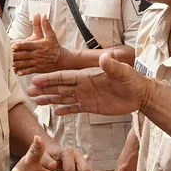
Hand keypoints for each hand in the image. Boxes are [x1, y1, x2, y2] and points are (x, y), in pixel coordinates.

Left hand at [11, 14, 64, 74]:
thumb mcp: (51, 35)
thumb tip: (43, 16)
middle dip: (16, 55)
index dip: (20, 45)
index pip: (28, 45)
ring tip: (10, 63)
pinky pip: (29, 71)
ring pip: (25, 63)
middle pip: (24, 55)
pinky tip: (18, 72)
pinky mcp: (38, 69)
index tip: (13, 46)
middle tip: (7, 55)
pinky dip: (24, 72)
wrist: (62, 59)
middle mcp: (37, 54)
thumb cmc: (55, 47)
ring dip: (17, 63)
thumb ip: (46, 26)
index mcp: (39, 46)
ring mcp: (37, 62)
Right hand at [28, 52, 151, 116]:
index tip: (36, 79)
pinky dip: (65, 110)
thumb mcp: (122, 72)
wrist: (140, 94)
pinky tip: (56, 112)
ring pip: (64, 98)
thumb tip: (104, 57)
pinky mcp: (92, 107)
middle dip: (44, 89)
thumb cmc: (132, 80)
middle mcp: (83, 86)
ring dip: (50, 99)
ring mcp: (87, 96)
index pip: (65, 77)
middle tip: (29, 91)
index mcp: (87, 76)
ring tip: (36, 101)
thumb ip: (111, 66)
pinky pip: (75, 108)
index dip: (50, 79)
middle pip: (60, 88)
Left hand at [41, 142, 94, 170]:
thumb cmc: (46, 156)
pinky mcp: (84, 168)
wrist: (50, 153)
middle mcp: (77, 155)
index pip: (71, 169)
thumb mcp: (43, 157)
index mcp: (67, 152)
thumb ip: (47, 161)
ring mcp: (82, 162)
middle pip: (86, 170)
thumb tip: (52, 166)